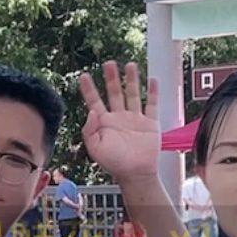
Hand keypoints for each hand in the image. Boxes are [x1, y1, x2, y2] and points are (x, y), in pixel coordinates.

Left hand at [79, 61, 160, 183]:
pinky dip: (152, 92)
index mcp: (104, 123)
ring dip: (131, 80)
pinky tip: (151, 79)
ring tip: (130, 64)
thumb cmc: (114, 163)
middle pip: (114, 92)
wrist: (136, 173)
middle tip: (109, 63)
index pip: (94, 101)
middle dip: (111, 78)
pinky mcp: (150, 123)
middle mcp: (119, 117)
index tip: (84, 75)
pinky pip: (151, 104)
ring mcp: (135, 119)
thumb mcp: (95, 148)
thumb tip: (92, 111)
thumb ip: (90, 130)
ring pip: (132, 94)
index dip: (89, 89)